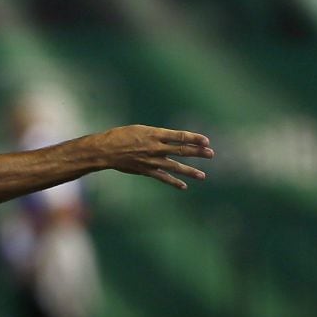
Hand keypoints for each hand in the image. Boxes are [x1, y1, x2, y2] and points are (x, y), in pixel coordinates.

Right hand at [88, 125, 214, 188]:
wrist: (105, 150)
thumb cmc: (120, 136)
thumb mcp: (140, 129)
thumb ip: (156, 135)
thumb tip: (169, 140)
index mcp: (154, 134)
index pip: (180, 136)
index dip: (194, 138)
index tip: (206, 140)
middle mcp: (156, 147)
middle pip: (182, 150)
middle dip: (198, 152)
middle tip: (211, 154)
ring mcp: (152, 160)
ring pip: (175, 166)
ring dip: (190, 171)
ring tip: (203, 176)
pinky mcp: (146, 170)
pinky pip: (163, 178)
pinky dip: (174, 182)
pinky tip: (183, 186)